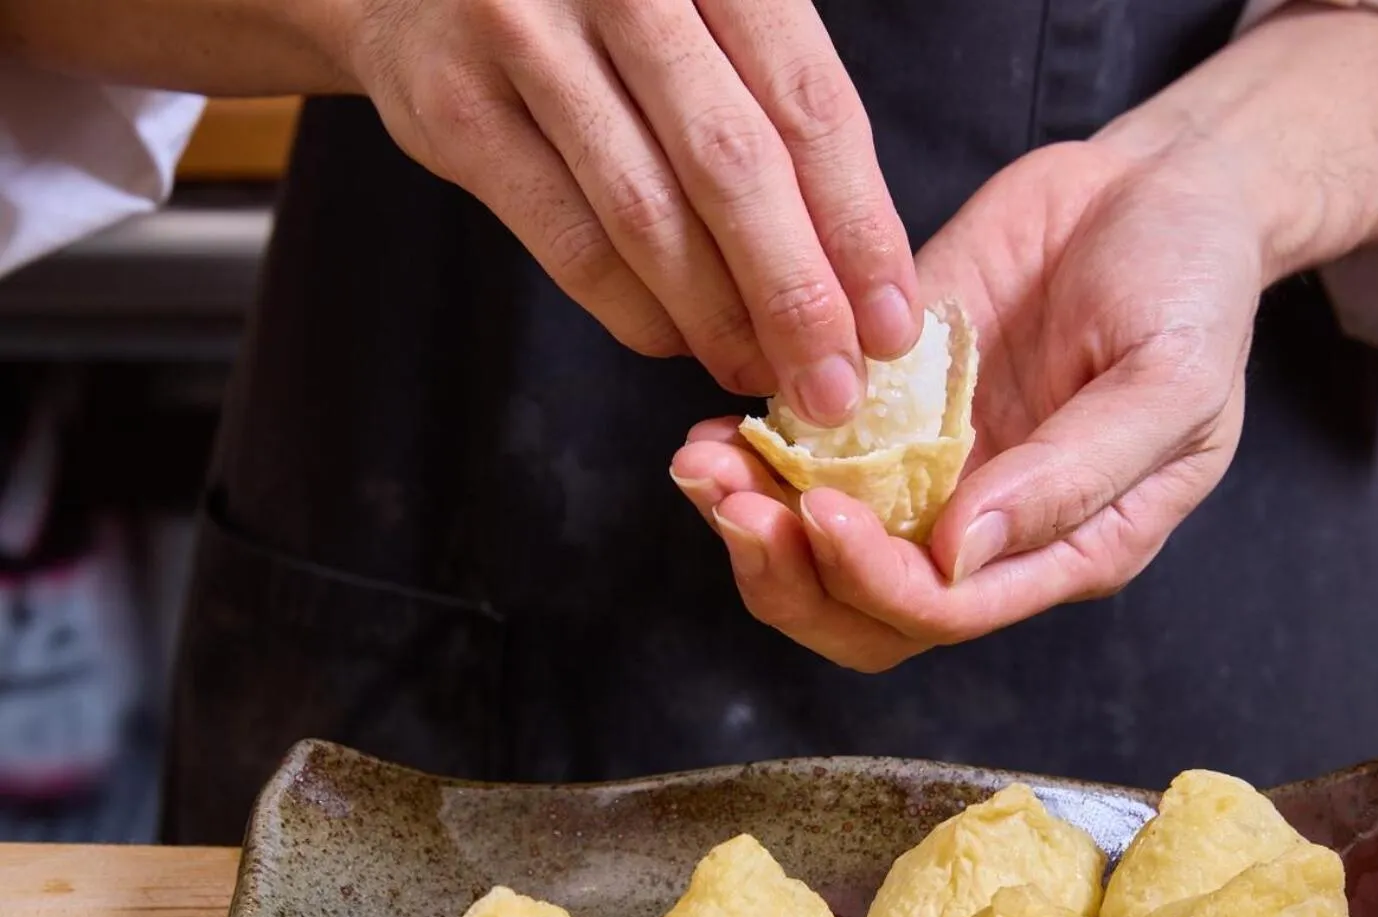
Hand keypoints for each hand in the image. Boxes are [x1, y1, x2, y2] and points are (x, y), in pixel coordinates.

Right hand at [337, 0, 919, 419]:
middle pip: (732, 167)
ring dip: (717, 318)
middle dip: (795, 296)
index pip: (807, 102)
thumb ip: (773, 96)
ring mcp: (522, 36)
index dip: (858, 226)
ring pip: (646, 215)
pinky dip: (634, 310)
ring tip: (762, 375)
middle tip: (833, 385)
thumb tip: (858, 265)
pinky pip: (567, 240)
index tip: (891, 322)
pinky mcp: (452, 108)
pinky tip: (679, 343)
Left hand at [670, 134, 1263, 669]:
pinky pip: (804, 458)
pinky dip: (751, 459)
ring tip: (703, 470)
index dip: (874, 582)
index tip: (824, 514)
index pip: (946, 610)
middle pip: (863, 612)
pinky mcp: (885, 406)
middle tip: (736, 506)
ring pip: (819, 551)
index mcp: (1062, 546)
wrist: (1160, 189)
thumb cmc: (1194, 290)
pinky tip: (711, 434)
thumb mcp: (1171, 383)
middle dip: (789, 575)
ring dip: (752, 527)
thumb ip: (1074, 476)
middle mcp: (981, 526)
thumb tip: (957, 554)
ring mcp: (926, 468)